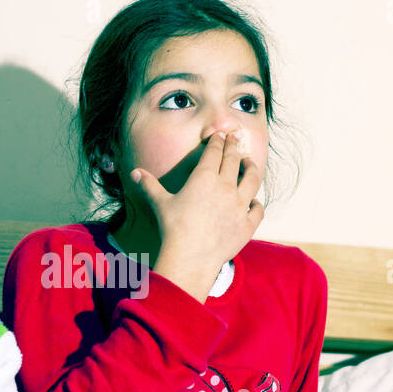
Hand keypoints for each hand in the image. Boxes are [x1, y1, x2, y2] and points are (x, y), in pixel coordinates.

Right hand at [131, 130, 263, 301]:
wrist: (190, 257)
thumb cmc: (173, 229)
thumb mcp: (160, 203)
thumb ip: (149, 185)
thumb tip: (135, 173)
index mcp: (204, 178)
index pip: (214, 152)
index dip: (218, 140)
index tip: (220, 134)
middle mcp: (226, 187)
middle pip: (234, 160)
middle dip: (235, 146)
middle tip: (236, 138)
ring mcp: (240, 205)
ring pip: (252, 179)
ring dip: (252, 168)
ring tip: (250, 163)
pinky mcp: (247, 224)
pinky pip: (258, 209)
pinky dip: (256, 203)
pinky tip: (253, 201)